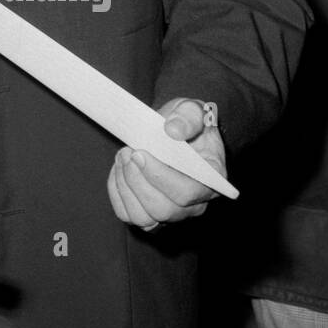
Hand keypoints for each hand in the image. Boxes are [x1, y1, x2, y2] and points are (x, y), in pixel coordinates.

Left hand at [107, 98, 226, 230]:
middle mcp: (194, 204)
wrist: (174, 132)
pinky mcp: (149, 213)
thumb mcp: (194, 110)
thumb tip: (173, 131)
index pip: (186, 193)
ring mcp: (171, 212)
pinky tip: (119, 168)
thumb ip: (188, 117)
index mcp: (210, 181)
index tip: (140, 153)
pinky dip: (117, 192)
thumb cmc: (187, 123)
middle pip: (163, 210)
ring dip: (125, 186)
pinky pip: (127, 214)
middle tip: (128, 151)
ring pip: (143, 217)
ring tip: (123, 156)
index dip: (160, 177)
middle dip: (138, 180)